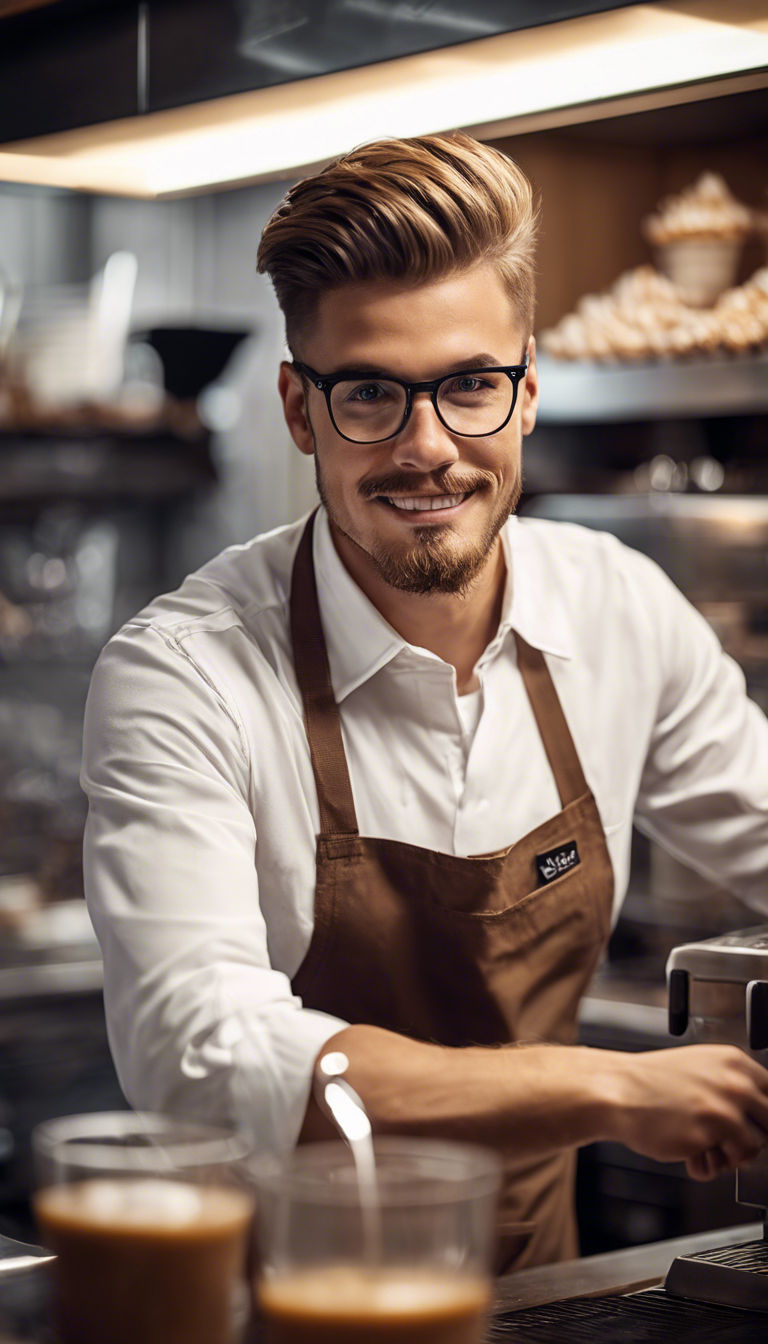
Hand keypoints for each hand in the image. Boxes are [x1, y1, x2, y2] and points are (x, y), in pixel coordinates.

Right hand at [607, 1044, 767, 1178]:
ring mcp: (723, 1110)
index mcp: (734, 1062)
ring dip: (731, 1156)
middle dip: (753, 1138)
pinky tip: (691, 1154)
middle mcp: (734, 1084)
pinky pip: (724, 1166)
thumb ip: (734, 1087)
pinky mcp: (707, 1137)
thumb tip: (761, 1119)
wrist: (617, 1091)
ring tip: (705, 1147)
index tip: (756, 1126)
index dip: (764, 1116)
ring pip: (754, 1149)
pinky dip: (708, 1167)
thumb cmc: (653, 1083)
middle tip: (729, 1141)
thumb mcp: (701, 1069)